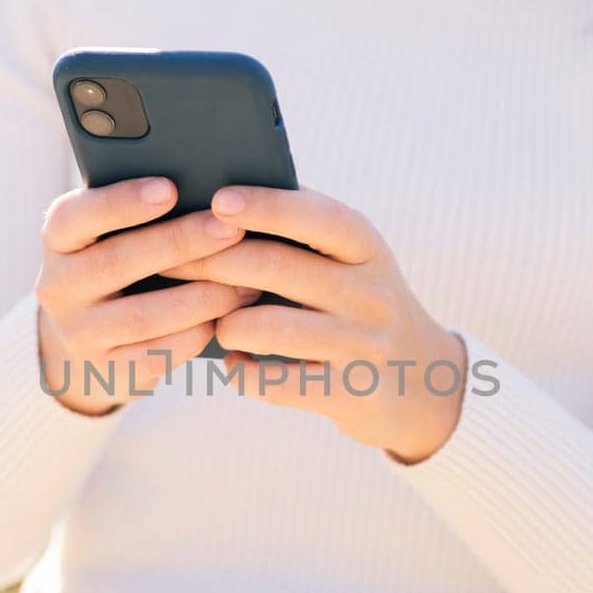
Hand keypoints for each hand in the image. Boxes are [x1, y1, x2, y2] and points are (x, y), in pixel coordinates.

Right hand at [36, 177, 260, 415]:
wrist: (92, 337)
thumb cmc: (121, 261)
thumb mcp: (114, 232)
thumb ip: (145, 211)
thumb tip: (210, 190)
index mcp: (59, 238)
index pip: (77, 216)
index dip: (121, 203)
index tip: (169, 189)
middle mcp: (58, 286)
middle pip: (117, 263)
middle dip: (180, 244)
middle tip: (230, 229)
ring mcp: (80, 333)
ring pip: (142, 316)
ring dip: (200, 298)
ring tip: (246, 282)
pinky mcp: (108, 370)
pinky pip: (157, 355)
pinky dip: (196, 335)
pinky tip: (228, 319)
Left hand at [158, 184, 468, 462]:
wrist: (423, 383)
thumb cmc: (360, 307)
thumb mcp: (352, 264)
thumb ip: (302, 238)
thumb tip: (217, 210)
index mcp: (366, 247)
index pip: (315, 216)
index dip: (265, 206)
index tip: (217, 200)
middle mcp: (370, 291)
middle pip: (277, 267)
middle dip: (214, 262)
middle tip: (169, 262)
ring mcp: (362, 344)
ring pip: (270, 327)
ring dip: (226, 323)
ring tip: (215, 323)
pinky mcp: (350, 392)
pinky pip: (276, 381)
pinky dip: (243, 372)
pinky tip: (235, 363)